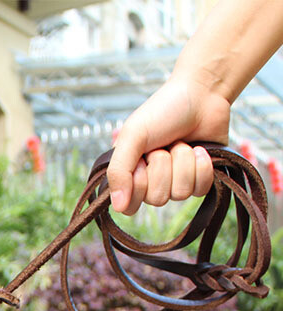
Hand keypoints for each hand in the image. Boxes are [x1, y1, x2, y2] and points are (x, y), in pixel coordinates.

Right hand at [107, 76, 230, 214]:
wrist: (202, 94)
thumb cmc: (163, 111)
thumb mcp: (132, 136)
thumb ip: (118, 172)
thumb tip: (118, 207)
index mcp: (131, 175)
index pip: (130, 206)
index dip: (139, 184)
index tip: (142, 160)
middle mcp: (152, 183)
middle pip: (157, 198)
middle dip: (164, 166)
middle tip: (164, 145)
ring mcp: (176, 183)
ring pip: (180, 194)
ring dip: (183, 162)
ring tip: (181, 143)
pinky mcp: (200, 180)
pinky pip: (199, 189)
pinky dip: (201, 166)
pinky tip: (199, 149)